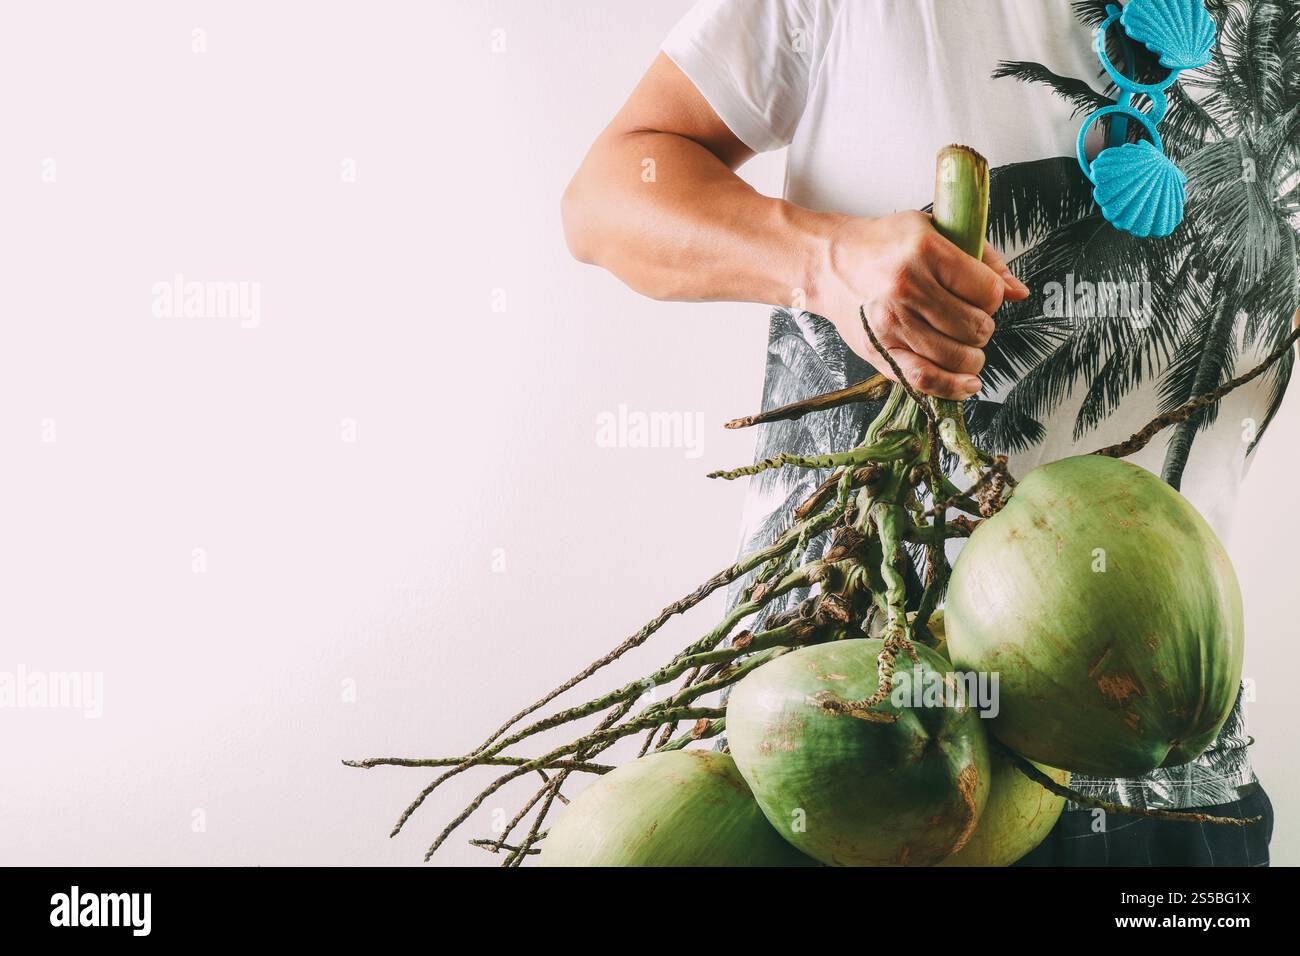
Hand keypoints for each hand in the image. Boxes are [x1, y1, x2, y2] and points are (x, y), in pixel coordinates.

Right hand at [813, 211, 1029, 399]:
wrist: (830, 264)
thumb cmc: (884, 245)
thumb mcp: (934, 231)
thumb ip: (982, 258)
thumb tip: (1019, 292)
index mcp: (926, 252)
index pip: (987, 292)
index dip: (993, 298)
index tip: (981, 296)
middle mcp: (908, 289)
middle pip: (976, 327)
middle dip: (982, 328)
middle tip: (970, 321)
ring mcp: (892, 324)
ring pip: (957, 357)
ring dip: (972, 358)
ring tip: (967, 348)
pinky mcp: (880, 350)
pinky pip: (925, 379)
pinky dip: (952, 387)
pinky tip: (967, 383)